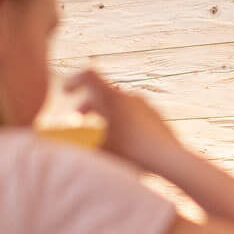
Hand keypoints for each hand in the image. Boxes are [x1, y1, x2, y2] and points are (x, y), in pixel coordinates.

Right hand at [64, 68, 179, 176]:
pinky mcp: (155, 115)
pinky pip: (132, 112)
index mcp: (112, 99)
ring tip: (99, 131)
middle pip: (101, 93)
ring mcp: (144, 104)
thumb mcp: (100, 149)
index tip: (65, 93)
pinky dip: (120, 120)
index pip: (88, 75)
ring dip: (104, 114)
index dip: (73, 81)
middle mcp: (128, 96)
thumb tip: (64, 146)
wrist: (170, 158)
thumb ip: (80, 143)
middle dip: (86, 105)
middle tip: (77, 119)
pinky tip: (121, 138)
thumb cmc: (132, 154)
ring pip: (117, 104)